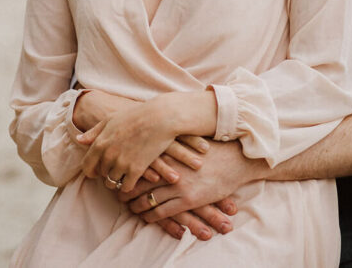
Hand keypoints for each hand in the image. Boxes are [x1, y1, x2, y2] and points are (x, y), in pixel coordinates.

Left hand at [77, 99, 177, 192]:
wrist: (161, 117)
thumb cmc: (136, 115)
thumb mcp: (111, 119)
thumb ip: (94, 131)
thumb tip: (79, 140)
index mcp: (100, 143)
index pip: (87, 166)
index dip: (91, 171)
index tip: (96, 173)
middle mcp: (108, 155)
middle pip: (101, 174)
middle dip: (106, 173)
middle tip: (115, 170)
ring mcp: (122, 163)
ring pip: (112, 183)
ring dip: (117, 180)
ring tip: (124, 176)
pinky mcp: (136, 170)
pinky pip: (126, 186)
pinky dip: (128, 185)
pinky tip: (132, 180)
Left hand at [119, 140, 263, 237]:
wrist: (236, 160)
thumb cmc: (214, 149)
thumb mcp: (189, 139)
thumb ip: (172, 140)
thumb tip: (158, 135)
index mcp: (169, 152)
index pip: (139, 162)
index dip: (127, 169)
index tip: (118, 172)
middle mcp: (170, 168)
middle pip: (139, 181)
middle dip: (125, 188)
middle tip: (115, 191)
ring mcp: (178, 185)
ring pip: (146, 199)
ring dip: (135, 205)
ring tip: (128, 207)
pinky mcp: (187, 200)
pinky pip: (161, 212)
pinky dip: (150, 216)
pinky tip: (145, 217)